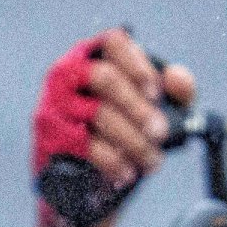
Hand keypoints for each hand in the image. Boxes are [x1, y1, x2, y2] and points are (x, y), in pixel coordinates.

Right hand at [32, 28, 196, 226]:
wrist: (83, 183)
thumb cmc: (121, 135)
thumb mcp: (154, 111)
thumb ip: (175, 90)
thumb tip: (177, 80)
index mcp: (92, 57)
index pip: (113, 42)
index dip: (138, 65)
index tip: (156, 94)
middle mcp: (66, 74)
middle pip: (105, 77)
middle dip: (138, 107)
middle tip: (161, 133)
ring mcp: (53, 105)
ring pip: (98, 113)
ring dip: (133, 140)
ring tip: (153, 161)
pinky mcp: (49, 137)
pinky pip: (85, 145)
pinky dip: (112, 161)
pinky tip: (127, 172)